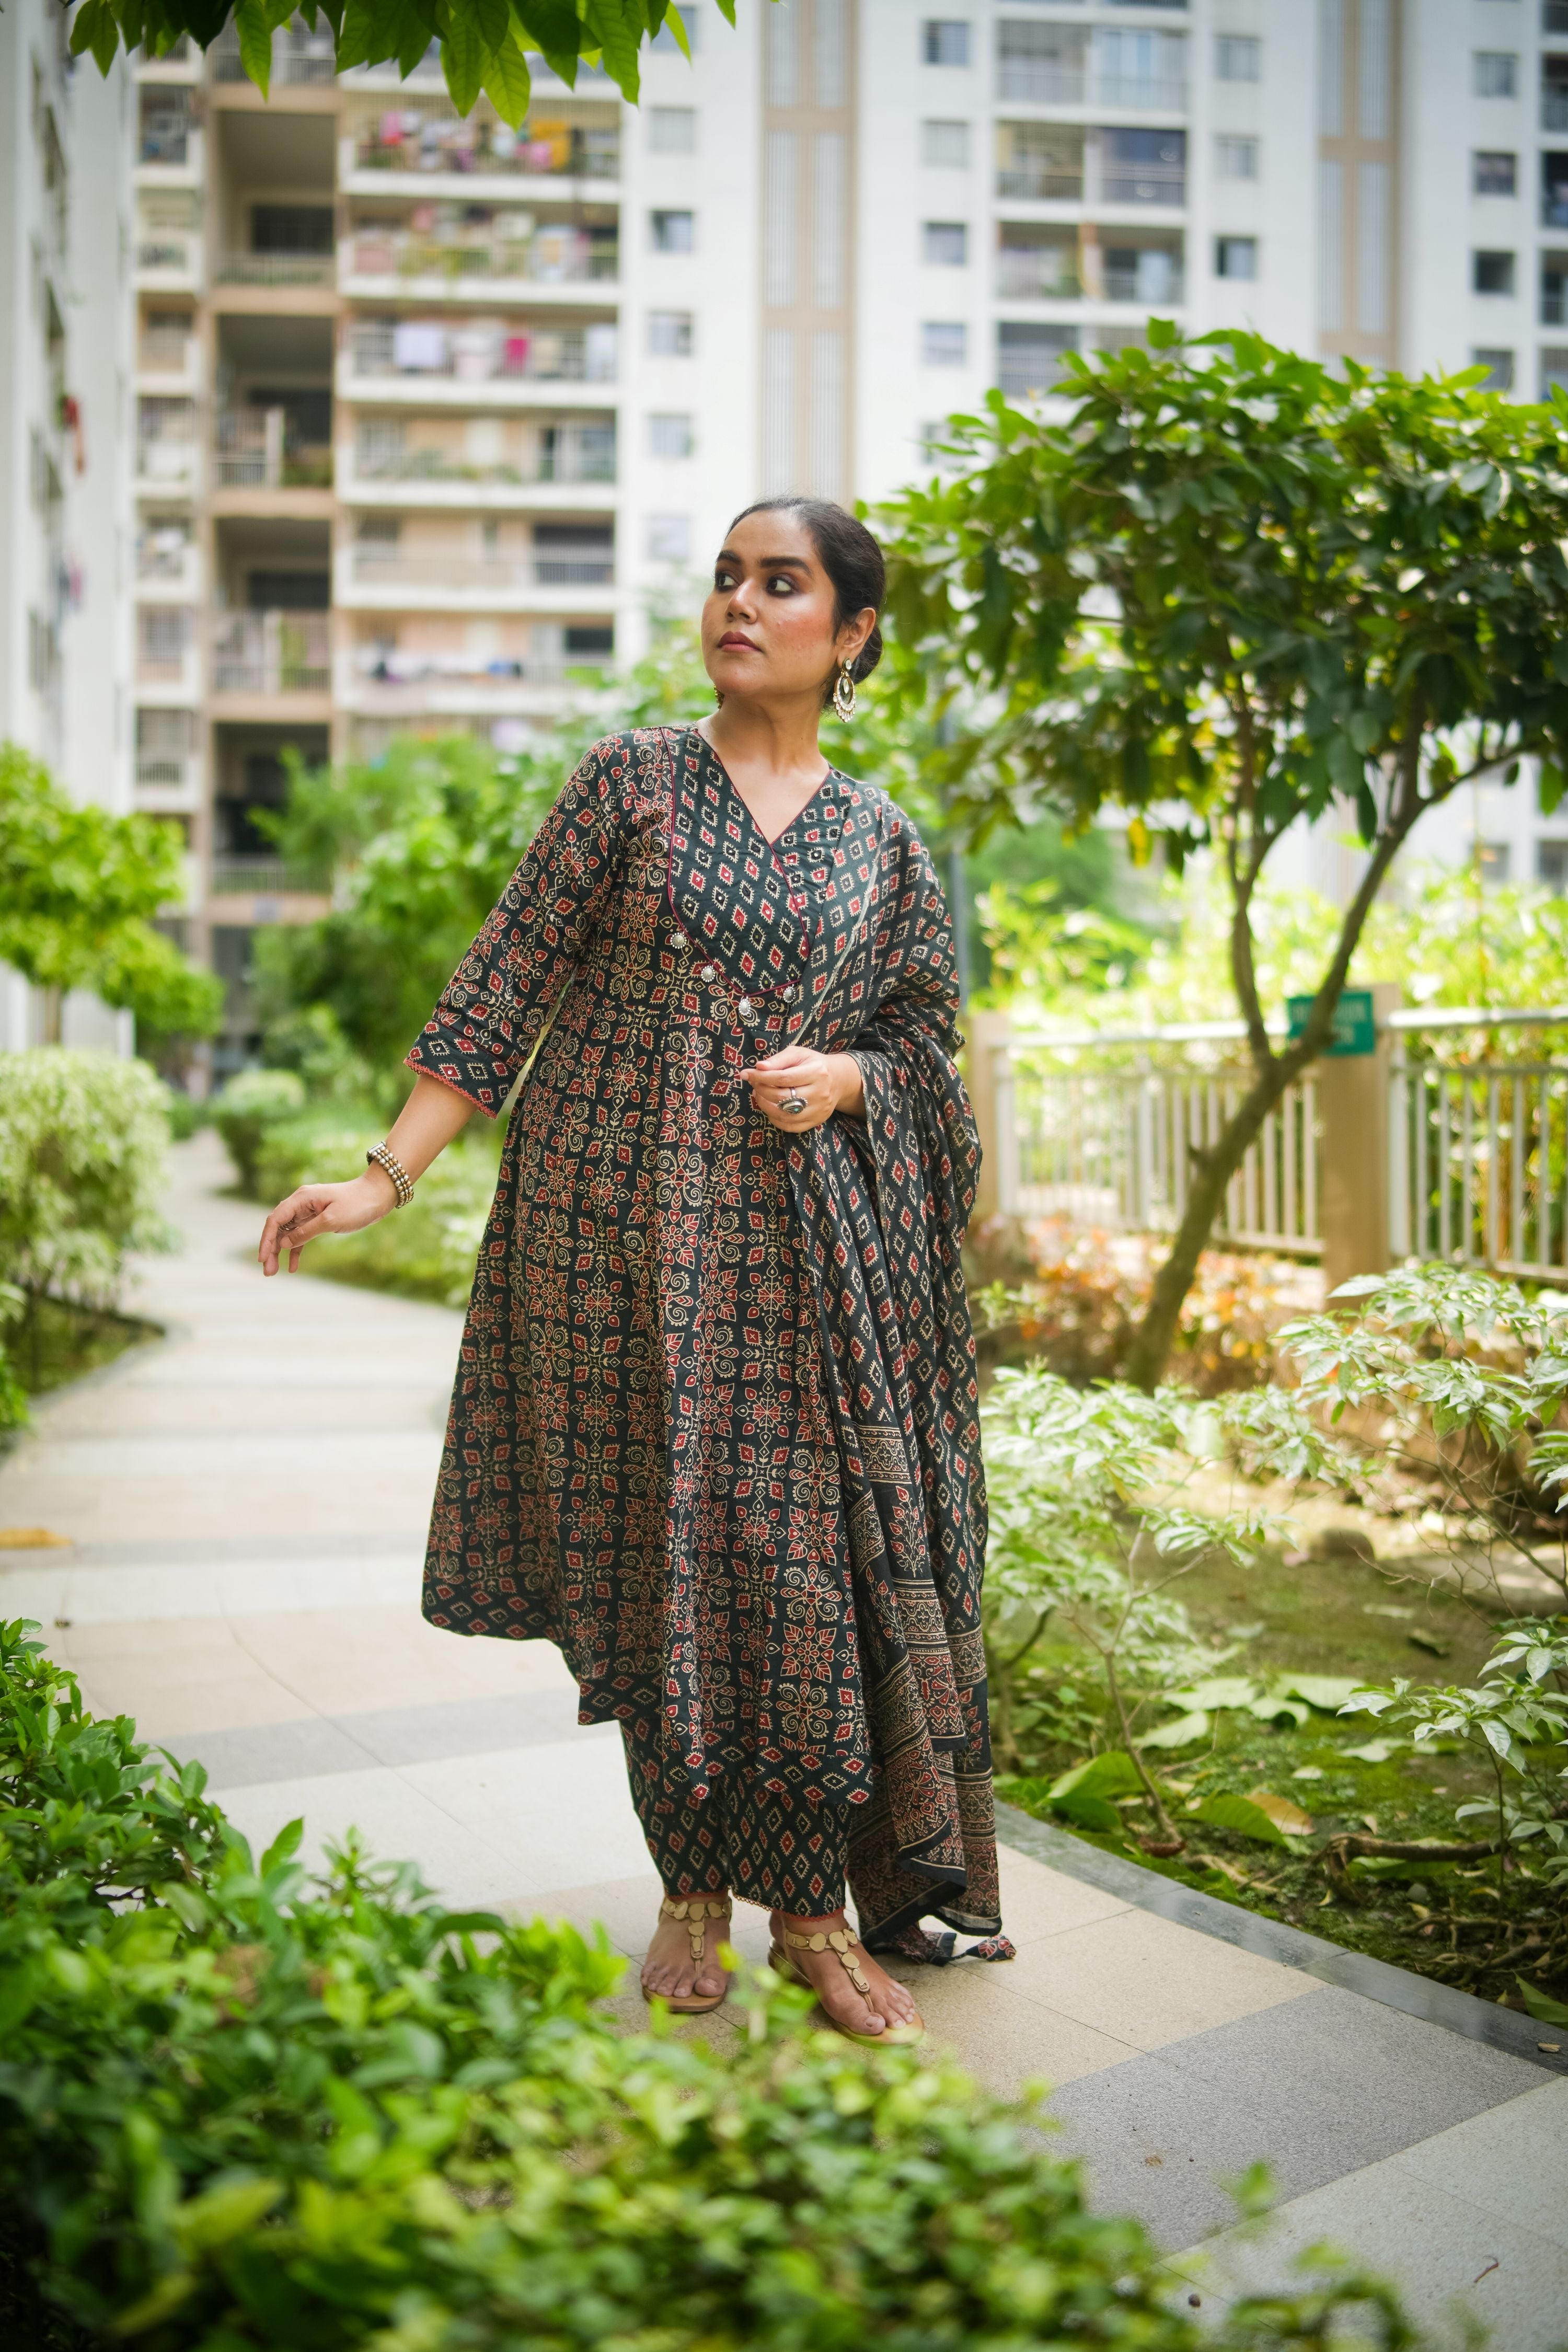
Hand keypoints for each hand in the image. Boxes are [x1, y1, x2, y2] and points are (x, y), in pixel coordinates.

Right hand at [257, 1167, 397, 1275]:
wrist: (378, 1196)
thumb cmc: (357, 1204)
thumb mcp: (331, 1220)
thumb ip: (306, 1232)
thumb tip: (282, 1243)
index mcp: (301, 1198)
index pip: (275, 1219)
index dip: (267, 1239)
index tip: (262, 1258)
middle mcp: (301, 1203)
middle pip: (278, 1227)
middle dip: (270, 1249)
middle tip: (266, 1271)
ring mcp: (308, 1212)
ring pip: (287, 1234)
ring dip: (279, 1252)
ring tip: (272, 1272)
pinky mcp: (317, 1220)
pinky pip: (301, 1236)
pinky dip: (295, 1250)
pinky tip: (292, 1267)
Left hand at [742, 1046, 862, 1131]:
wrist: (837, 1080)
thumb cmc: (812, 1064)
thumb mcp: (798, 1054)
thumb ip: (779, 1059)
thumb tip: (759, 1067)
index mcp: (817, 1072)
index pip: (782, 1078)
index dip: (761, 1077)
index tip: (746, 1074)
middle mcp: (820, 1093)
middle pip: (782, 1097)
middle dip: (761, 1091)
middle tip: (754, 1084)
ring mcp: (819, 1110)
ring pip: (784, 1114)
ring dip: (765, 1106)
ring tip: (759, 1096)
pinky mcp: (816, 1121)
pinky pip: (790, 1127)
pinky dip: (775, 1119)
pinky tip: (770, 1109)